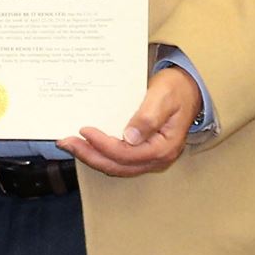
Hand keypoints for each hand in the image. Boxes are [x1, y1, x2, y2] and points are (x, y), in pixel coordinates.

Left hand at [63, 66, 200, 176]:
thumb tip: (129, 137)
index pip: (127, 154)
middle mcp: (157, 158)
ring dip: (92, 157)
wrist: (189, 88)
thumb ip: (148, 117)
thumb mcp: (163, 97)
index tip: (84, 130)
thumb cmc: (177, 90)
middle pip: (118, 165)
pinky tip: (86, 145)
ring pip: (116, 166)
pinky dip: (100, 154)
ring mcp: (150, 158)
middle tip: (66, 142)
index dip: (103, 145)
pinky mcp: (142, 153)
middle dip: (90, 155)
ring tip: (70, 145)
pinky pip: (119, 159)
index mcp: (164, 147)